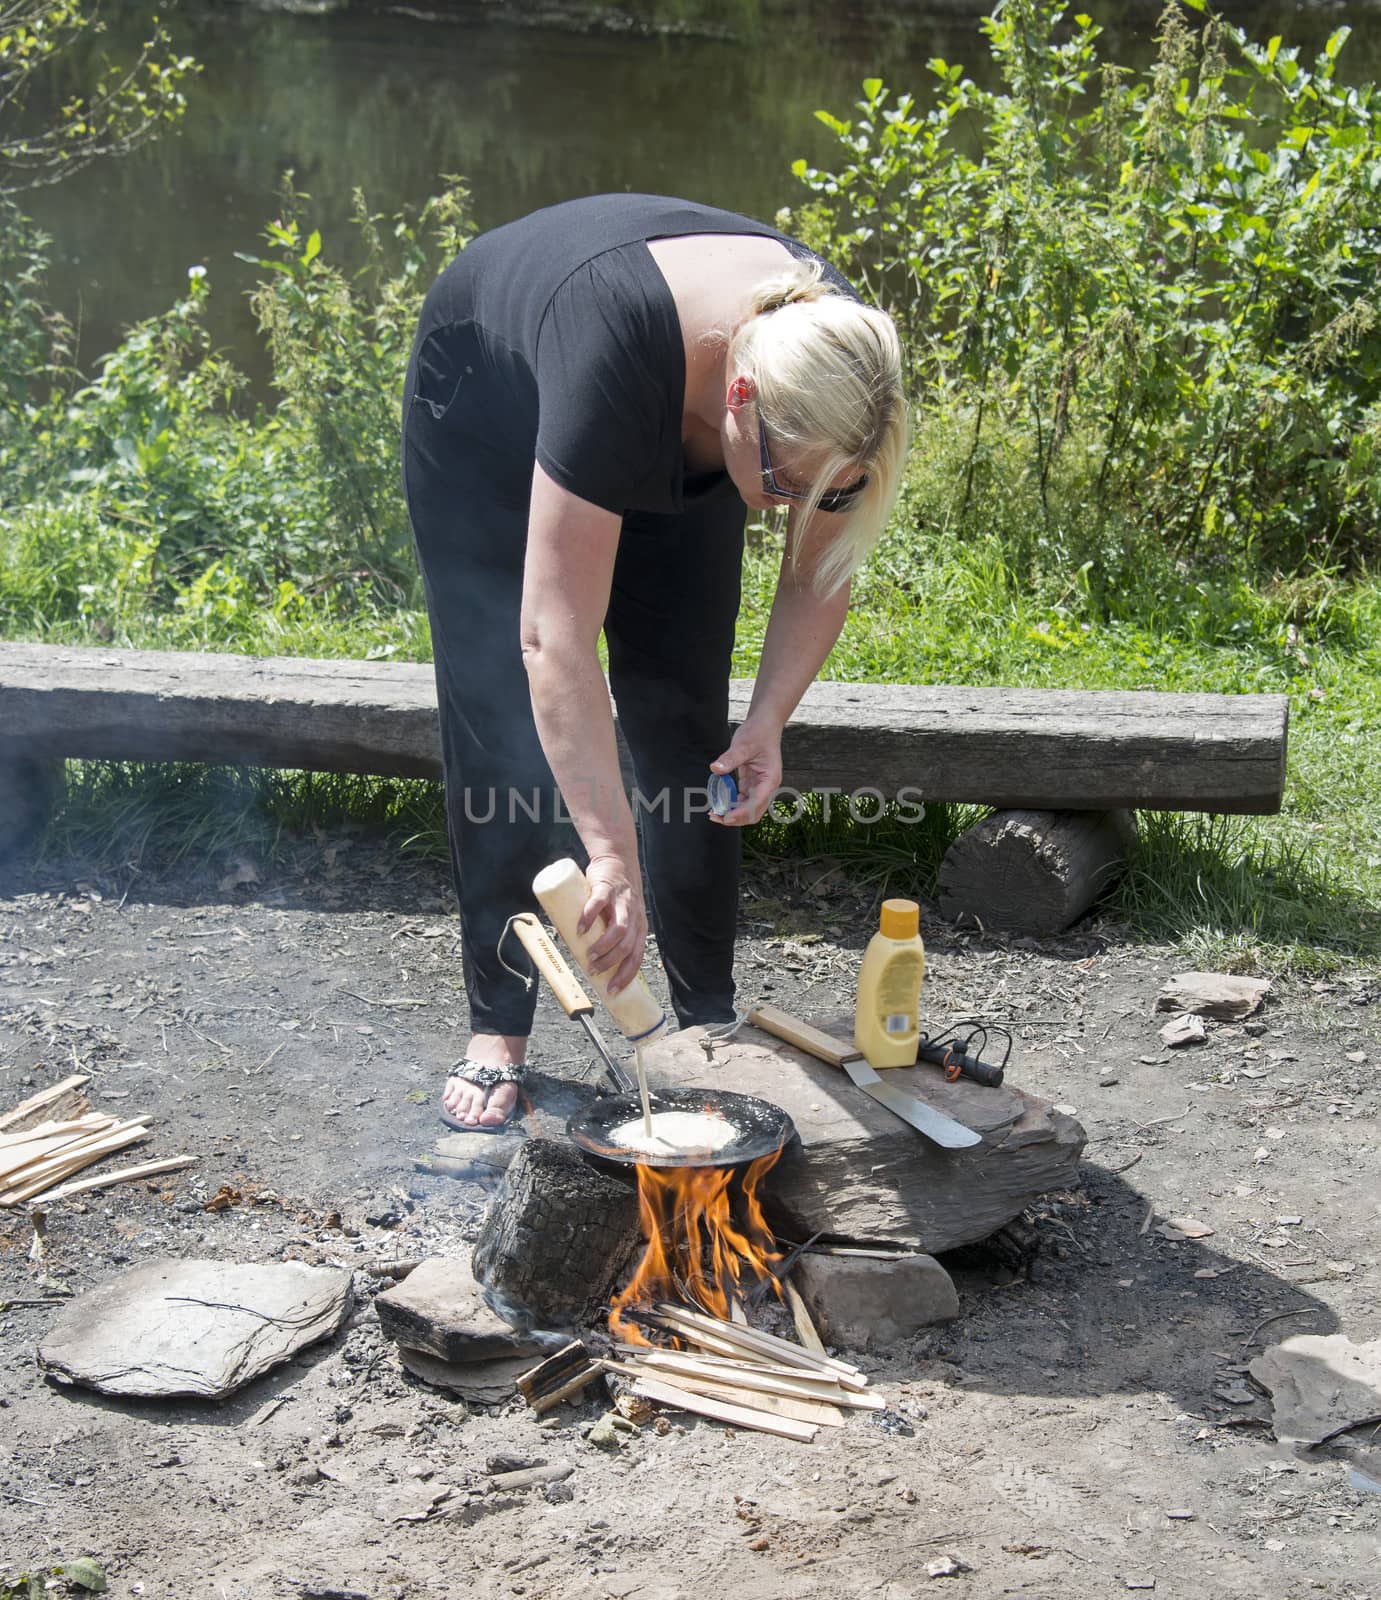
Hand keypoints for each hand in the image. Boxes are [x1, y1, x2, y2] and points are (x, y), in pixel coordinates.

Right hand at [578, 852, 647, 995]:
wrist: (616, 860)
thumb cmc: (616, 894)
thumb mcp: (621, 916)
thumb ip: (609, 934)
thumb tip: (588, 960)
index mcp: (639, 927)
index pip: (636, 957)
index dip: (626, 976)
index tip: (612, 990)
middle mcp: (634, 916)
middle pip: (627, 946)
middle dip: (611, 963)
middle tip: (594, 970)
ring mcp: (621, 902)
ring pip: (618, 929)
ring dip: (603, 945)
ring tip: (588, 954)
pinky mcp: (607, 888)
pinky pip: (599, 904)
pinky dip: (589, 918)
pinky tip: (579, 928)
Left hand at [709, 719, 782, 826]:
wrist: (764, 724)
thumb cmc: (758, 733)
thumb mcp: (743, 745)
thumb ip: (730, 758)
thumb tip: (715, 769)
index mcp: (770, 780)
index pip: (756, 803)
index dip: (741, 813)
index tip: (725, 817)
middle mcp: (766, 786)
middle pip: (753, 812)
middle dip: (736, 818)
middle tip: (715, 817)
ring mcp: (759, 786)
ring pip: (748, 809)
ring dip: (733, 813)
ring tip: (714, 812)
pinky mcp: (751, 783)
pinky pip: (742, 799)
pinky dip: (731, 804)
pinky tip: (719, 802)